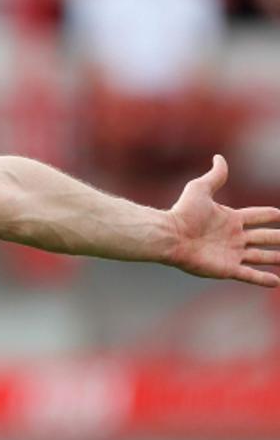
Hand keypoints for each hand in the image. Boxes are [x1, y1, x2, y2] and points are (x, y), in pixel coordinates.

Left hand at [167, 156, 279, 287]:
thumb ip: (214, 176)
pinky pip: (250, 275)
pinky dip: (263, 279)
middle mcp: (234, 237)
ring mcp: (232, 253)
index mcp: (231, 219)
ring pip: (261, 256)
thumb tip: (219, 157)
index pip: (258, 216)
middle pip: (264, 237)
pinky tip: (276, 282)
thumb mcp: (200, 189)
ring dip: (275, 258)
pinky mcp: (227, 268)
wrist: (170, 235)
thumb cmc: (183, 212)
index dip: (271, 215)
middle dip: (278, 238)